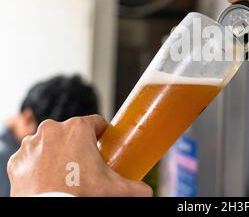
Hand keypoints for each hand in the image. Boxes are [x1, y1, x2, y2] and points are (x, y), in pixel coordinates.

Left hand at [7, 115, 152, 196]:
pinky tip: (48, 180)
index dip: (103, 134)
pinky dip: (38, 166)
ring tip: (65, 174)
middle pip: (72, 133)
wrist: (52, 211)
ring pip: (50, 143)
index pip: (96, 123)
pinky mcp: (17, 161)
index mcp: (78, 128)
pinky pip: (31, 158)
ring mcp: (32, 144)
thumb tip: (148, 192)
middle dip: (78, 146)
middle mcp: (53, 129)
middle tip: (86, 166)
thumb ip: (137, 187)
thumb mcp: (116, 189)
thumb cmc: (81, 195)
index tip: (105, 147)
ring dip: (57, 154)